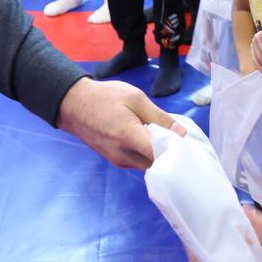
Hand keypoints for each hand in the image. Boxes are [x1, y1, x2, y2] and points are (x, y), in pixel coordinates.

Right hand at [56, 77, 183, 169]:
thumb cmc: (104, 97)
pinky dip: (146, 154)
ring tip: (163, 136)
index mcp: (129, 137)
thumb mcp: (135, 98)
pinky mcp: (114, 160)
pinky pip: (137, 162)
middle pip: (156, 163)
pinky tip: (150, 140)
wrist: (73, 105)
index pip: (161, 155)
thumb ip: (159, 117)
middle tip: (178, 137)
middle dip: (169, 154)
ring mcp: (117, 160)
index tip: (187, 142)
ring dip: (158, 155)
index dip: (177, 150)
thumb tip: (181, 133)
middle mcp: (123, 155)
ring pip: (147, 165)